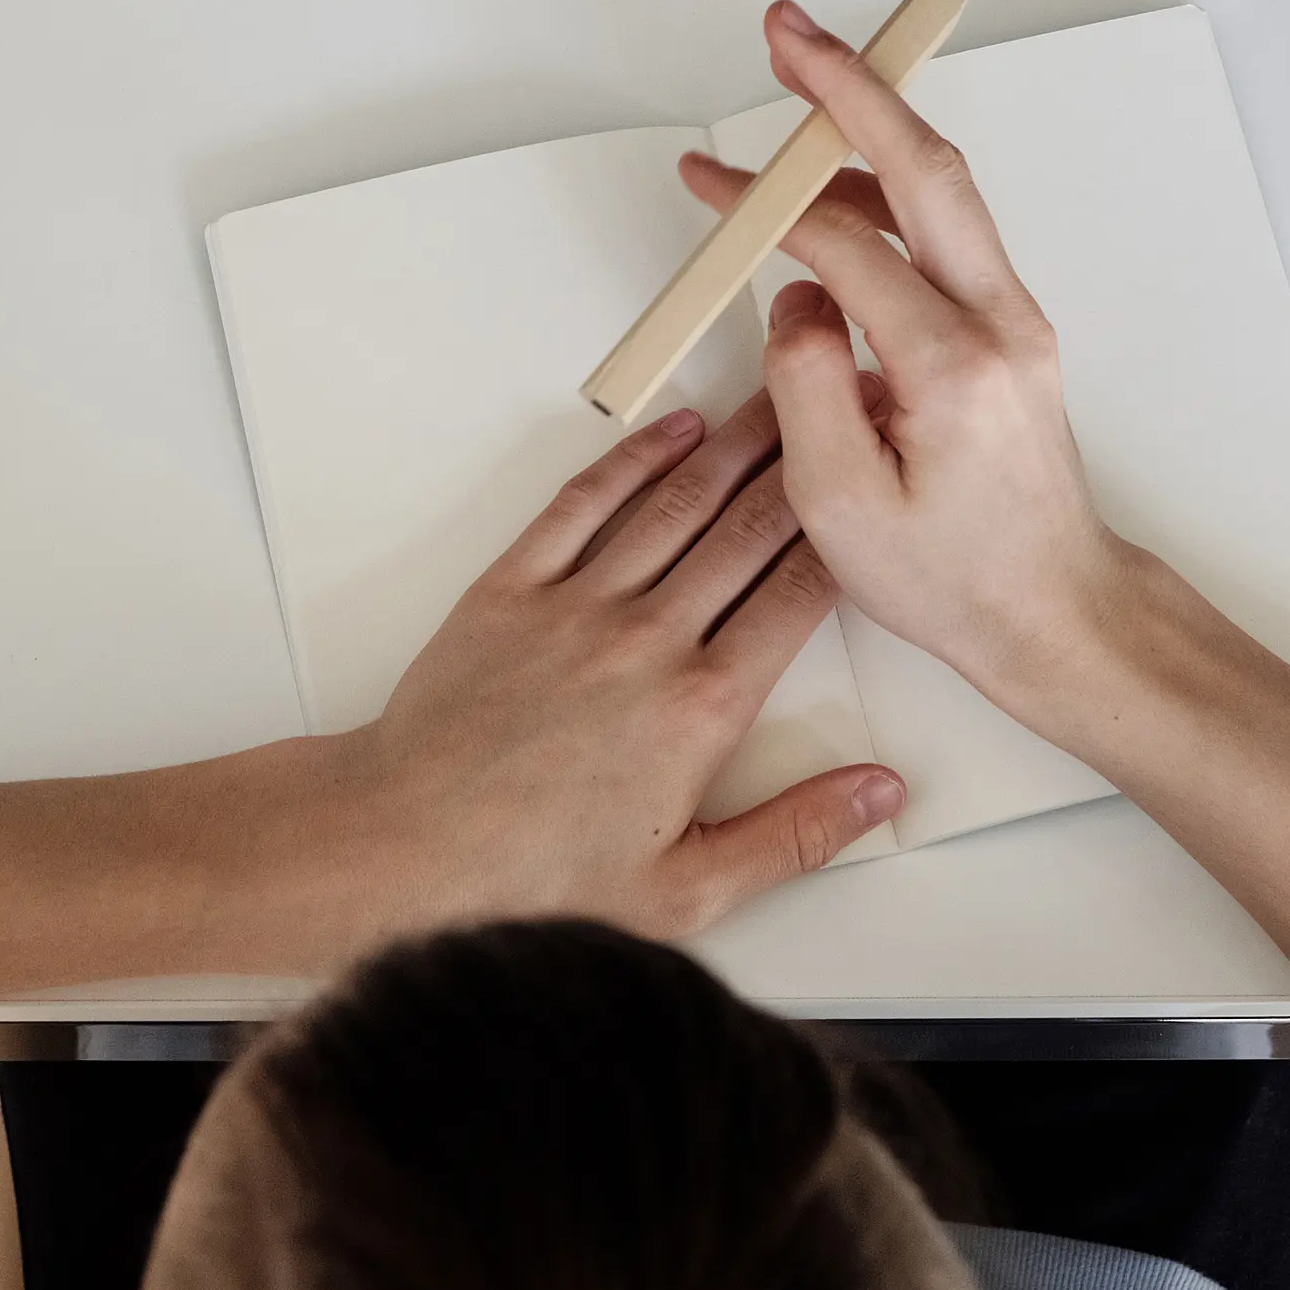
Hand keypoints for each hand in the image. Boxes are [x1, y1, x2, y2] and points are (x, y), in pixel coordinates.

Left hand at [345, 393, 903, 937]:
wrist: (409, 845)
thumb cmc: (536, 877)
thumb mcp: (688, 889)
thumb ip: (797, 835)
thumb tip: (880, 795)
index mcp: (702, 707)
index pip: (797, 596)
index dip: (844, 536)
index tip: (872, 492)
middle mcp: (648, 639)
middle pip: (748, 530)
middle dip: (803, 467)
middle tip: (842, 412)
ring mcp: (578, 605)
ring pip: (677, 503)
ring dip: (734, 445)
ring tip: (775, 399)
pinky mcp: (513, 588)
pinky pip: (584, 504)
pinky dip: (632, 459)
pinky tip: (673, 432)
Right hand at [674, 1, 1129, 723]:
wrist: (1057, 611)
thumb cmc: (953, 579)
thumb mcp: (842, 509)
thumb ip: (804, 386)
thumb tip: (796, 293)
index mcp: (950, 367)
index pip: (846, 246)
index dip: (765, 201)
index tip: (704, 177)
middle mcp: (999, 322)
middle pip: (925, 167)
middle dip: (852, 86)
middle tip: (786, 28)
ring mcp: (1014, 318)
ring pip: (942, 188)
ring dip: (872, 125)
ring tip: (803, 79)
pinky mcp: (1009, 327)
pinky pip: (946, 230)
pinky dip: (891, 184)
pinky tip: (836, 185)